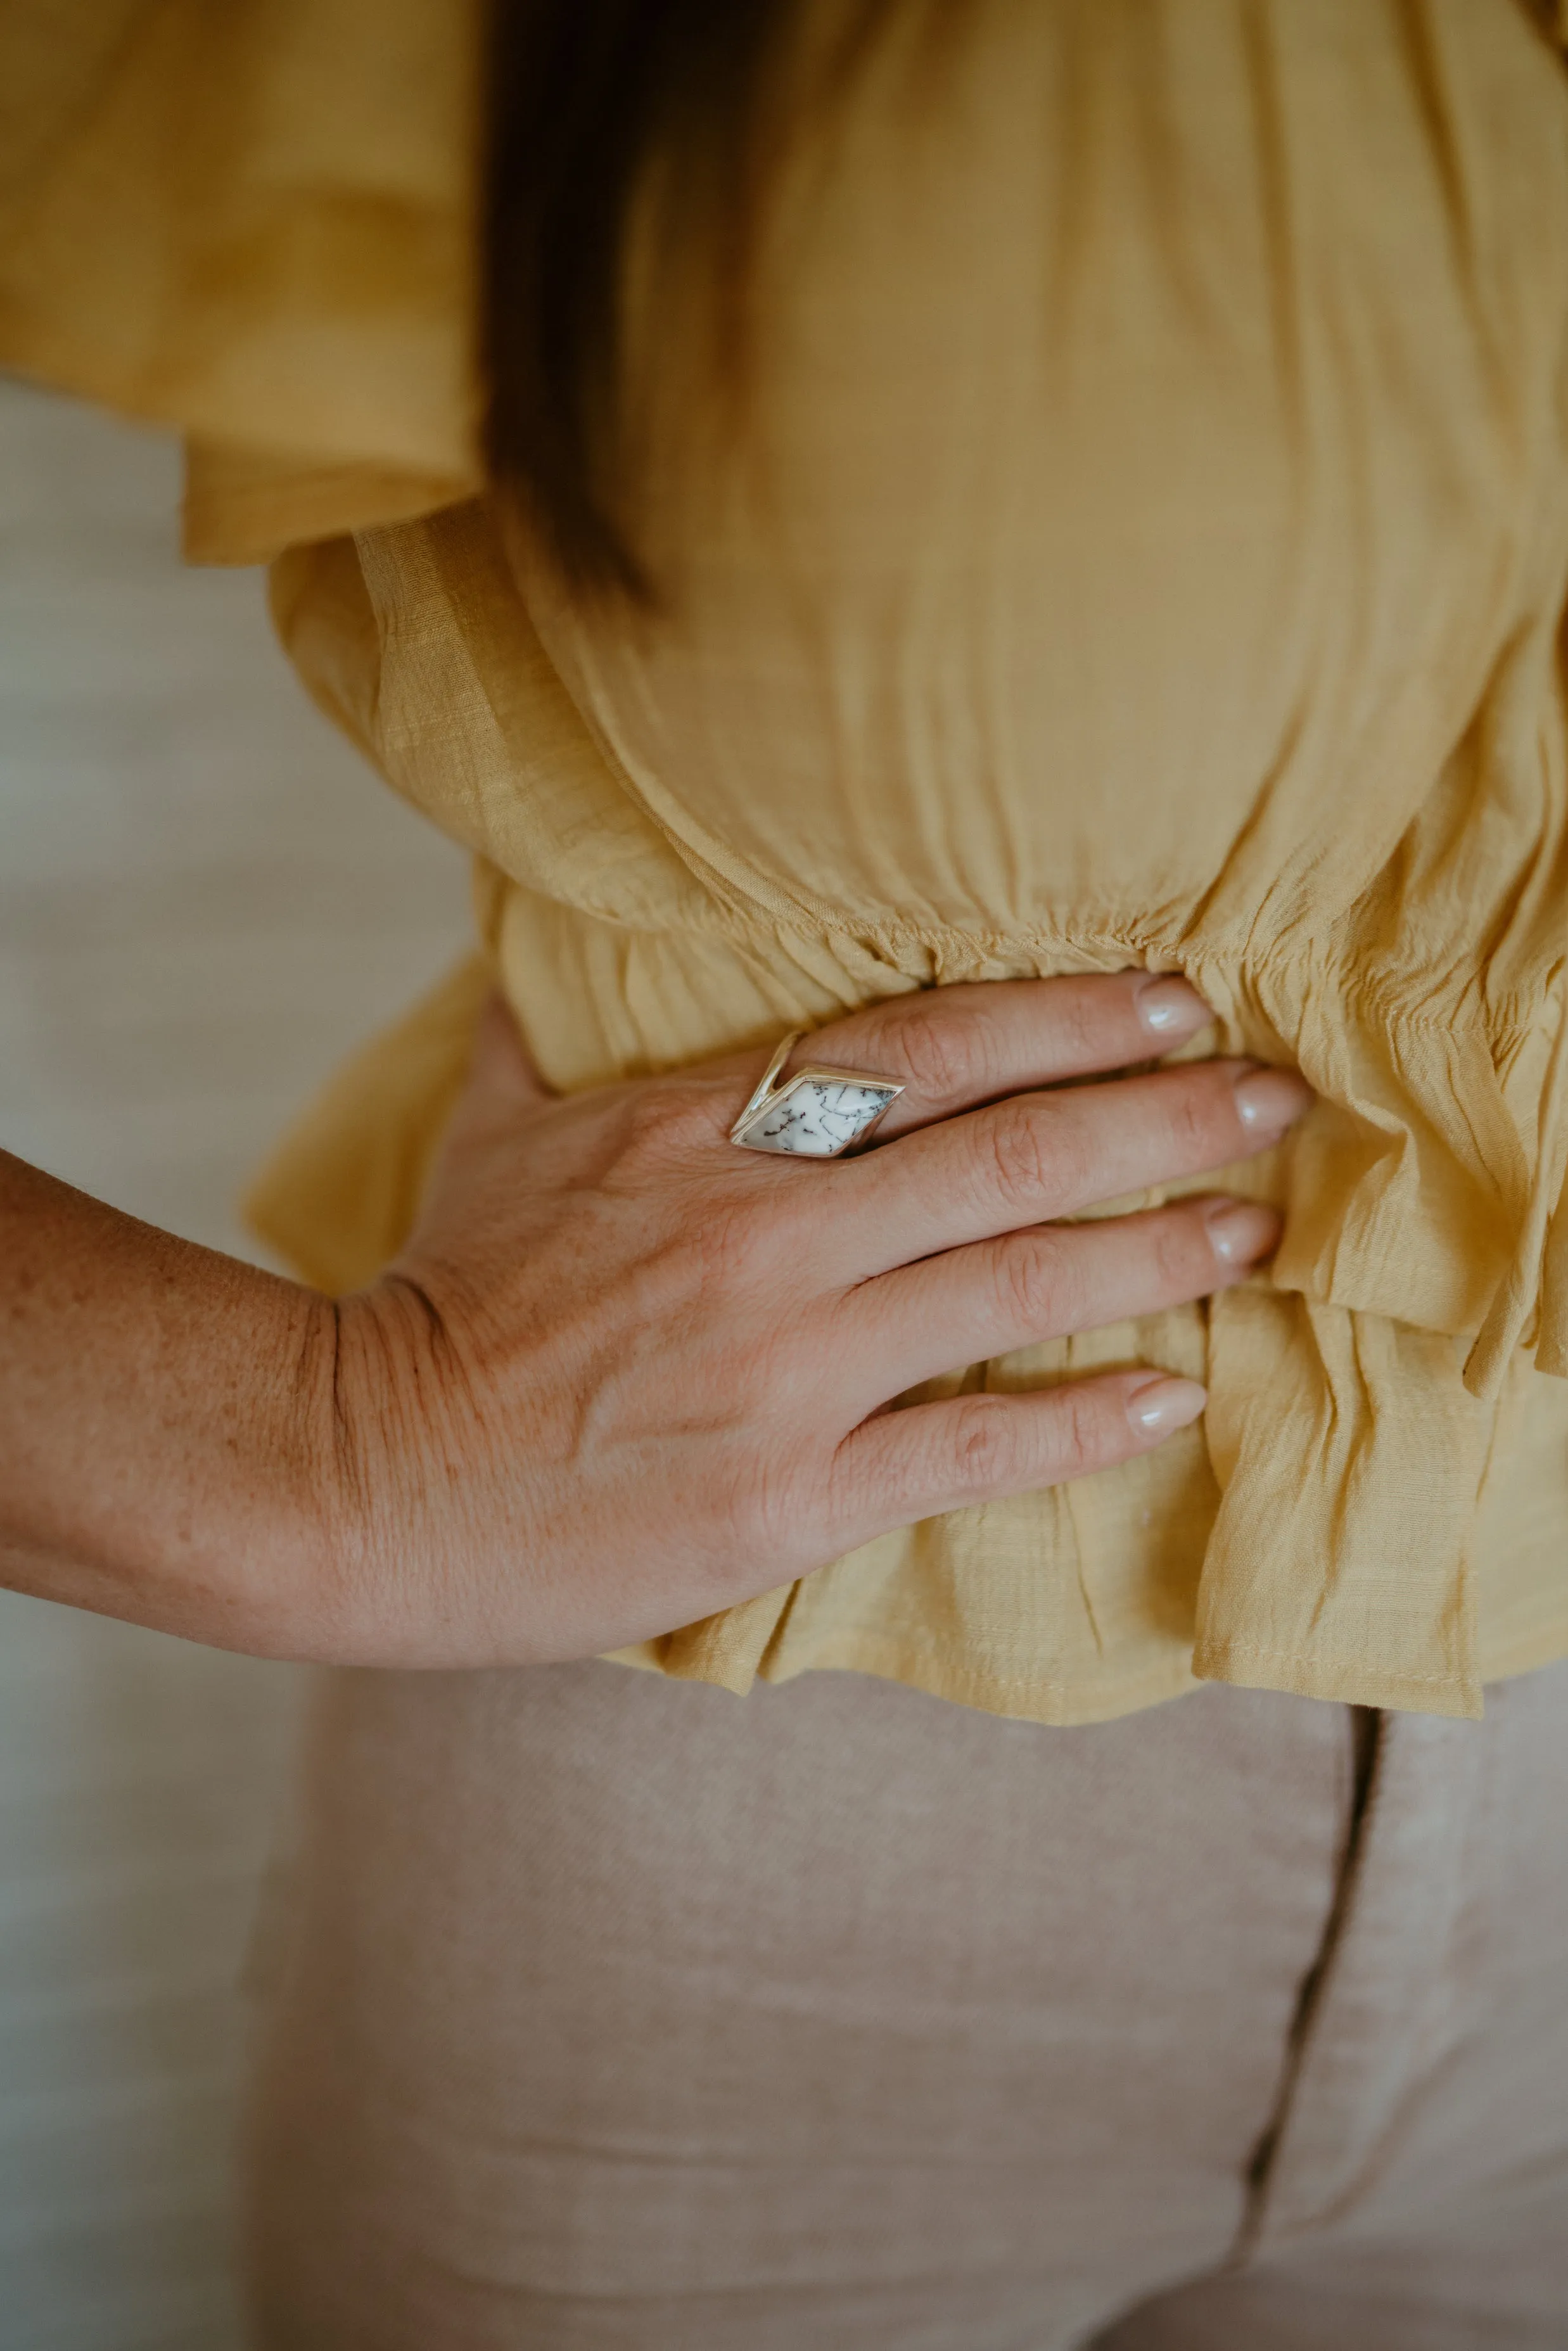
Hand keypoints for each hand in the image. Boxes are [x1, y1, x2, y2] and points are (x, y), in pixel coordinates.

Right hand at [316, 974, 1309, 1667]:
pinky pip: (971, 1447)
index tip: (1178, 998)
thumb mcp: (491, 1128)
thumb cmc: (437, 1295)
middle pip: (1006, 1151)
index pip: (923, 1047)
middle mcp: (760, 1233)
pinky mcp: (788, 1496)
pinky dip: (1082, 1419)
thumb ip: (546, 1024)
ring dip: (1154, 1250)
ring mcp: (783, 1367)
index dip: (1069, 1016)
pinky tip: (1173, 1396)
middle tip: (1274, 1097)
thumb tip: (544, 935)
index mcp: (696, 1130)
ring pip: (1012, 1283)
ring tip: (1253, 1229)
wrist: (359, 1472)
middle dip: (1162, 1115)